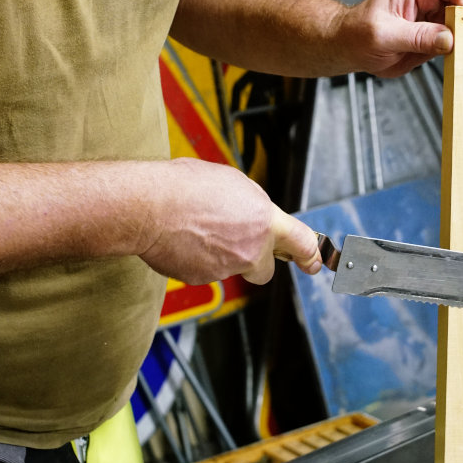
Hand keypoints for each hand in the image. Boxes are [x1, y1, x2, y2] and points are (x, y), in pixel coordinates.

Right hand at [136, 157, 322, 283]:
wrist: (149, 206)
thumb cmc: (186, 187)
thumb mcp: (232, 183)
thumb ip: (251, 205)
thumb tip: (253, 213)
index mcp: (265, 220)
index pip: (303, 244)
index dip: (310, 256)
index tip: (313, 262)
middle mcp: (251, 248)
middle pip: (265, 269)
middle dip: (255, 260)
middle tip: (237, 243)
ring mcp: (227, 267)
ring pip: (232, 268)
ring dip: (222, 255)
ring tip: (198, 229)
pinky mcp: (203, 279)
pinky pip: (207, 272)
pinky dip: (199, 260)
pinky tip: (185, 239)